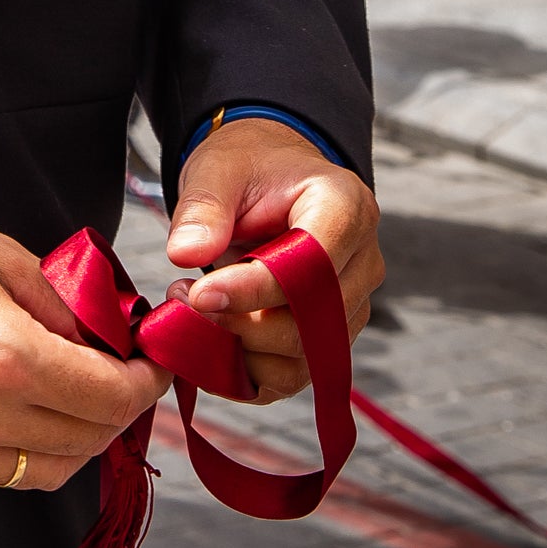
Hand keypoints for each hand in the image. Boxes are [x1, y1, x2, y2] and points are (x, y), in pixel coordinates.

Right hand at [0, 205, 165, 490]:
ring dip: (80, 438)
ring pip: (52, 471)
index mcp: (5, 356)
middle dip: (120, 408)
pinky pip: (4, 476)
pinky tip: (29, 414)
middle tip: (124, 376)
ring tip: (81, 398)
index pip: (109, 397)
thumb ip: (62, 303)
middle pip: (89, 440)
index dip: (145, 382)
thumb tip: (103, 337)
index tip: (151, 363)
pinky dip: (32, 452)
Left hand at [164, 122, 380, 403]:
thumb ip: (203, 208)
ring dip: (239, 349)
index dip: (255, 288)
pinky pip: (290, 377)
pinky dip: (244, 370)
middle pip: (314, 322)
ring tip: (191, 311)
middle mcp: (363, 264)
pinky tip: (209, 339)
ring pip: (304, 358)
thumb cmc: (248, 171)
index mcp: (347, 208)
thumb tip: (184, 253)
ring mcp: (351, 308)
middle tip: (183, 298)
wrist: (268, 183)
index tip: (199, 294)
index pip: (314, 265)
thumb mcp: (218, 170)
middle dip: (243, 323)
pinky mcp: (328, 341)